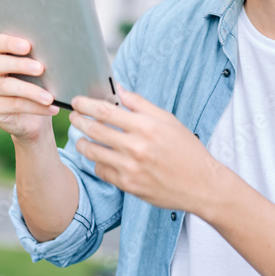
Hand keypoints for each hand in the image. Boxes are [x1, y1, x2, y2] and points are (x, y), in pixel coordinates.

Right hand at [0, 34, 58, 142]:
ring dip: (31, 91)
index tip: (28, 46)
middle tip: (41, 68)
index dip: (10, 43)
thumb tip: (52, 54)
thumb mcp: (34, 71)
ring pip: (7, 86)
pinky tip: (51, 108)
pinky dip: (35, 107)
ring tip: (49, 97)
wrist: (31, 116)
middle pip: (0, 64)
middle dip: (22, 65)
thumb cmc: (34, 84)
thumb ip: (35, 60)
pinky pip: (14, 105)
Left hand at [69, 83, 224, 215]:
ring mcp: (131, 168)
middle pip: (95, 129)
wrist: (201, 184)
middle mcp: (136, 147)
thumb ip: (140, 104)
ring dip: (82, 142)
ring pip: (93, 152)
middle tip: (73, 116)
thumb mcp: (168, 120)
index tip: (78, 101)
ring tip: (81, 137)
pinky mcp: (128, 186)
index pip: (106, 111)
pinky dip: (97, 163)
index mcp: (146, 126)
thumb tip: (118, 89)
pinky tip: (99, 157)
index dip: (87, 104)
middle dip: (79, 120)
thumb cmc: (186, 150)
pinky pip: (102, 171)